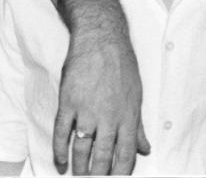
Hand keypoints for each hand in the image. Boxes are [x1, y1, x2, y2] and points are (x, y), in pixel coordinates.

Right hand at [53, 0, 149, 174]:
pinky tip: (60, 163)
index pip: (126, 155)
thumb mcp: (136, 97)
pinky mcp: (68, 103)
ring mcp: (87, 111)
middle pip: (102, 157)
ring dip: (79, 167)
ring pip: (82, 149)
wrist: (102, 41)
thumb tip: (146, 149)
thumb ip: (138, 127)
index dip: (120, 174)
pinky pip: (61, 133)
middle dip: (98, 175)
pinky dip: (60, 151)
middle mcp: (109, 117)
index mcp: (128, 117)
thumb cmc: (123, 67)